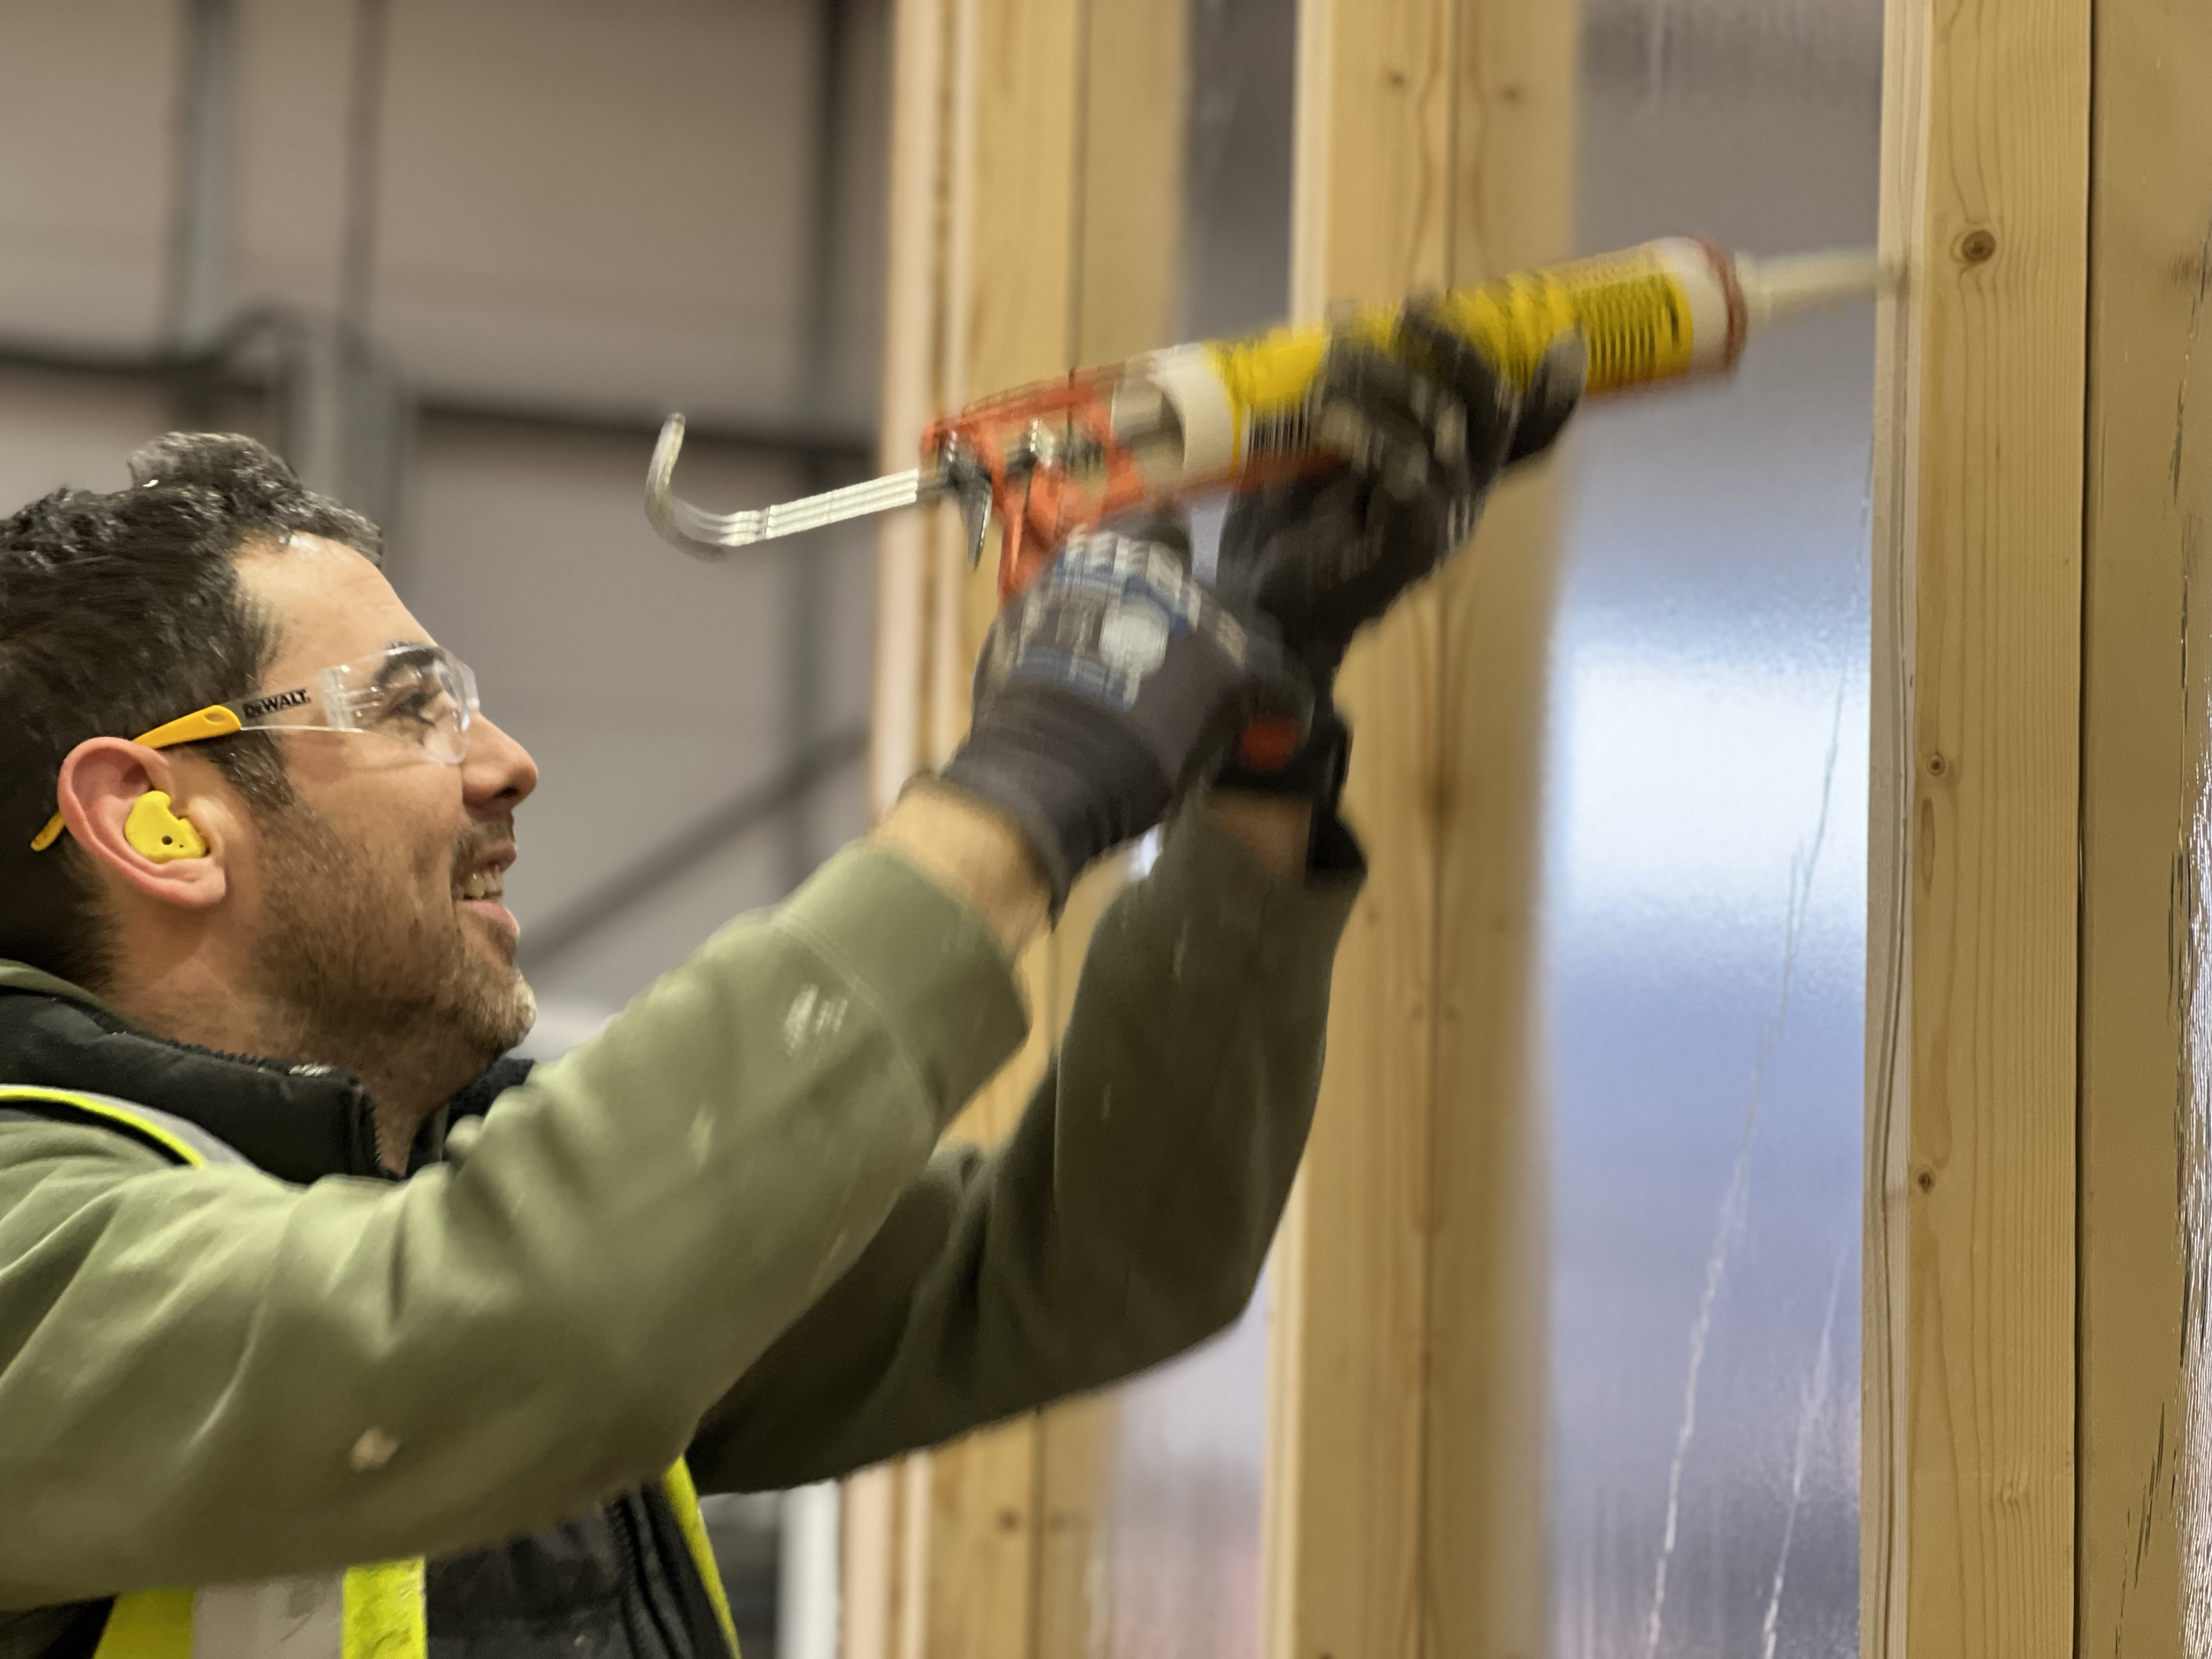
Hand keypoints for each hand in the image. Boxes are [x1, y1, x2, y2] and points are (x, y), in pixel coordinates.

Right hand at [939, 525, 1304, 906]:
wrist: (1044, 762)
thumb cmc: (1014, 716)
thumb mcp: (1018, 642)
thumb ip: (1054, 621)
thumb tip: (1054, 632)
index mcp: (1103, 560)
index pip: (1161, 532)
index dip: (1173, 569)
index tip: (1172, 599)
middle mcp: (1162, 575)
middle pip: (1213, 589)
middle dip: (1211, 629)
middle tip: (1196, 673)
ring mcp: (1203, 617)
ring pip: (1254, 630)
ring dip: (1247, 662)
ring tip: (1237, 699)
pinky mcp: (1237, 670)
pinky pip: (1284, 683)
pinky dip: (1283, 706)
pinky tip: (1278, 726)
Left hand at [1217, 307, 1584, 690]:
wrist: (1258, 615)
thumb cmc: (1285, 533)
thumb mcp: (1321, 451)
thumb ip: (1352, 398)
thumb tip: (1353, 315)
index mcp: (1456, 478)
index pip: (1527, 434)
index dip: (1556, 390)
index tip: (1562, 335)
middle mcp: (1462, 499)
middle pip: (1496, 409)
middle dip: (1456, 348)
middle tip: (1409, 311)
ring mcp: (1442, 524)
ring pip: (1444, 425)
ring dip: (1385, 380)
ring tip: (1331, 367)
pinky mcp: (1411, 547)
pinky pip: (1409, 472)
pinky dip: (1369, 433)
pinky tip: (1329, 419)